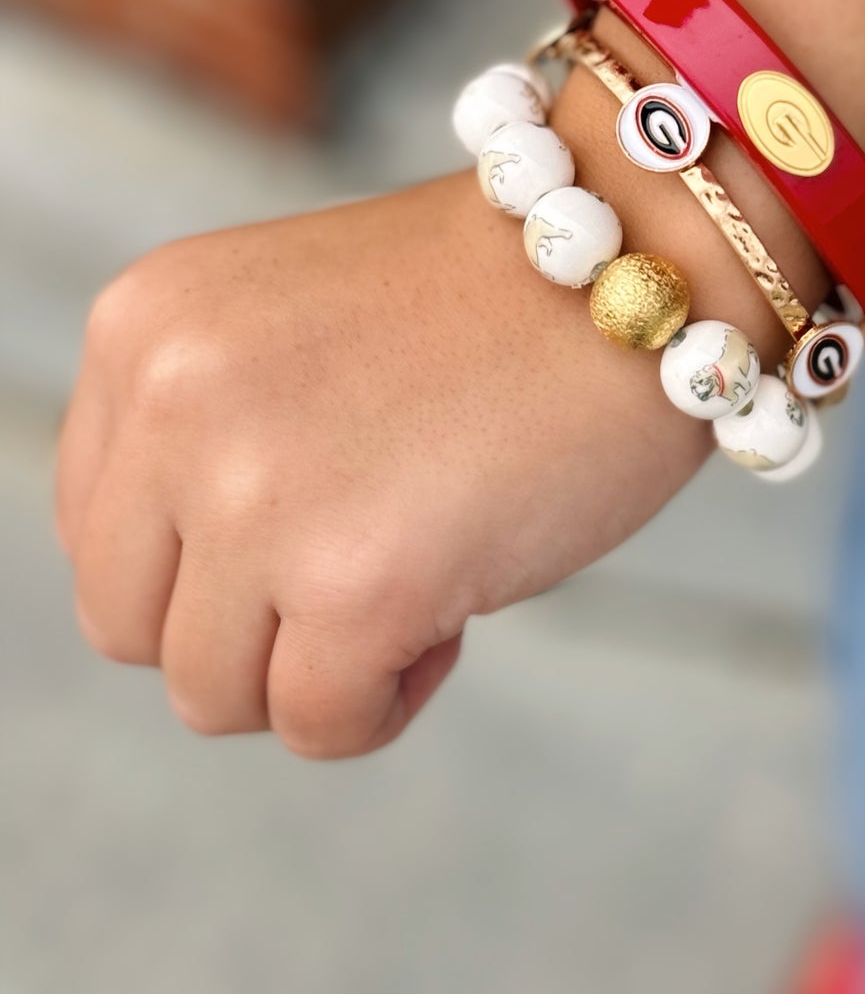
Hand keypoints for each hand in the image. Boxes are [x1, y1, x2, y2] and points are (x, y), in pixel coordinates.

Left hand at [57, 169, 708, 758]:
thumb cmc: (491, 302)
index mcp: (144, 330)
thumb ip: (202, 434)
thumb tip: (178, 600)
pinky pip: (320, 726)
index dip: (206, 554)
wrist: (640, 267)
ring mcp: (256, 495)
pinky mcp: (356, 583)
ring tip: (418, 572)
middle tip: (364, 556)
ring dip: (316, 666)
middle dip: (243, 626)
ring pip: (212, 694)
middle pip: (129, 626)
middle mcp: (174, 405)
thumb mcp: (284, 328)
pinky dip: (386, 699)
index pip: (96, 529)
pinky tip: (453, 613)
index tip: (314, 511)